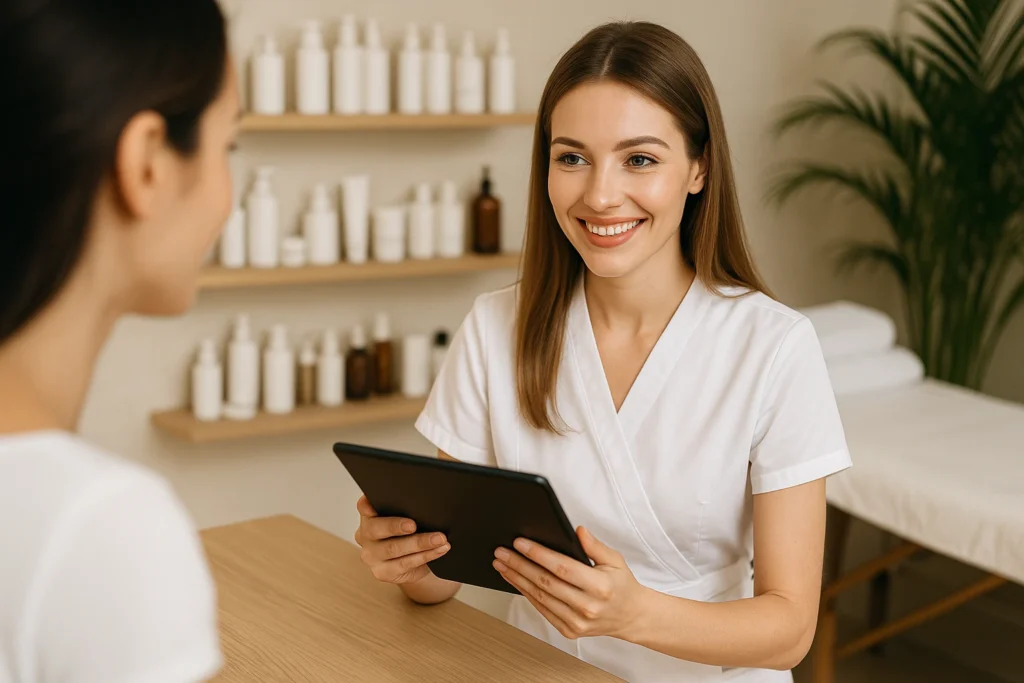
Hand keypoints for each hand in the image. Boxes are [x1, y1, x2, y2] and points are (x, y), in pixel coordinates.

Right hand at [353, 495, 450, 584]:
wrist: (415, 564)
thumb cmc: (409, 535)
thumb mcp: (405, 519)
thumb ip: (405, 510)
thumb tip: (424, 504)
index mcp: (369, 517)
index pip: (363, 507)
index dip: (366, 504)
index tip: (373, 504)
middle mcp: (365, 536)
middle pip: (376, 529)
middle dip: (395, 526)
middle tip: (413, 525)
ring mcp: (371, 556)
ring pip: (394, 548)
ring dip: (420, 542)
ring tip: (439, 538)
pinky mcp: (382, 573)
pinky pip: (406, 563)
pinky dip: (426, 555)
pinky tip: (439, 549)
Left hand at [493, 526, 645, 640]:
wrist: (631, 616)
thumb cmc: (621, 585)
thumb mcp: (615, 560)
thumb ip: (595, 545)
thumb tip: (577, 530)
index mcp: (600, 587)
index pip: (562, 568)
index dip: (538, 554)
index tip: (520, 543)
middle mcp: (587, 607)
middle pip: (545, 583)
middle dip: (519, 565)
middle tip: (501, 552)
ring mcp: (577, 622)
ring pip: (539, 597)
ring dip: (517, 579)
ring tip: (502, 564)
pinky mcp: (569, 630)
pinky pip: (542, 610)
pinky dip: (526, 594)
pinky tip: (516, 581)